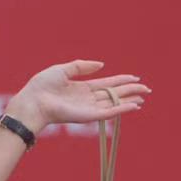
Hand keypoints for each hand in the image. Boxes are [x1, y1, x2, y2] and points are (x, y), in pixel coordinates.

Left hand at [11, 59, 151, 131]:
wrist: (33, 101)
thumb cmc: (42, 86)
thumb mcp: (63, 69)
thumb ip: (82, 66)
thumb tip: (102, 65)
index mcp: (81, 88)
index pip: (106, 84)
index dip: (121, 80)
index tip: (135, 77)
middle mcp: (87, 99)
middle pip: (114, 94)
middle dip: (130, 90)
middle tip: (147, 89)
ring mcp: (88, 108)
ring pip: (114, 103)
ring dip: (130, 100)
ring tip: (144, 97)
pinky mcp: (88, 116)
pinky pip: (108, 113)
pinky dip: (122, 109)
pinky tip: (134, 106)